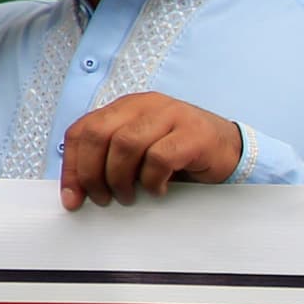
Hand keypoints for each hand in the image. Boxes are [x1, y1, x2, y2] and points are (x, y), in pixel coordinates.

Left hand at [57, 93, 243, 208]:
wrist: (231, 150)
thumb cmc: (181, 154)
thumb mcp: (139, 149)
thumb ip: (110, 156)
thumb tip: (77, 189)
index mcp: (126, 106)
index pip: (83, 130)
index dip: (72, 166)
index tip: (73, 197)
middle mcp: (146, 104)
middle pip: (99, 134)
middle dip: (93, 173)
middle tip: (101, 198)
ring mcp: (172, 115)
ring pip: (126, 145)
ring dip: (121, 179)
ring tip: (128, 197)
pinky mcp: (194, 134)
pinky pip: (159, 158)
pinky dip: (152, 180)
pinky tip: (157, 190)